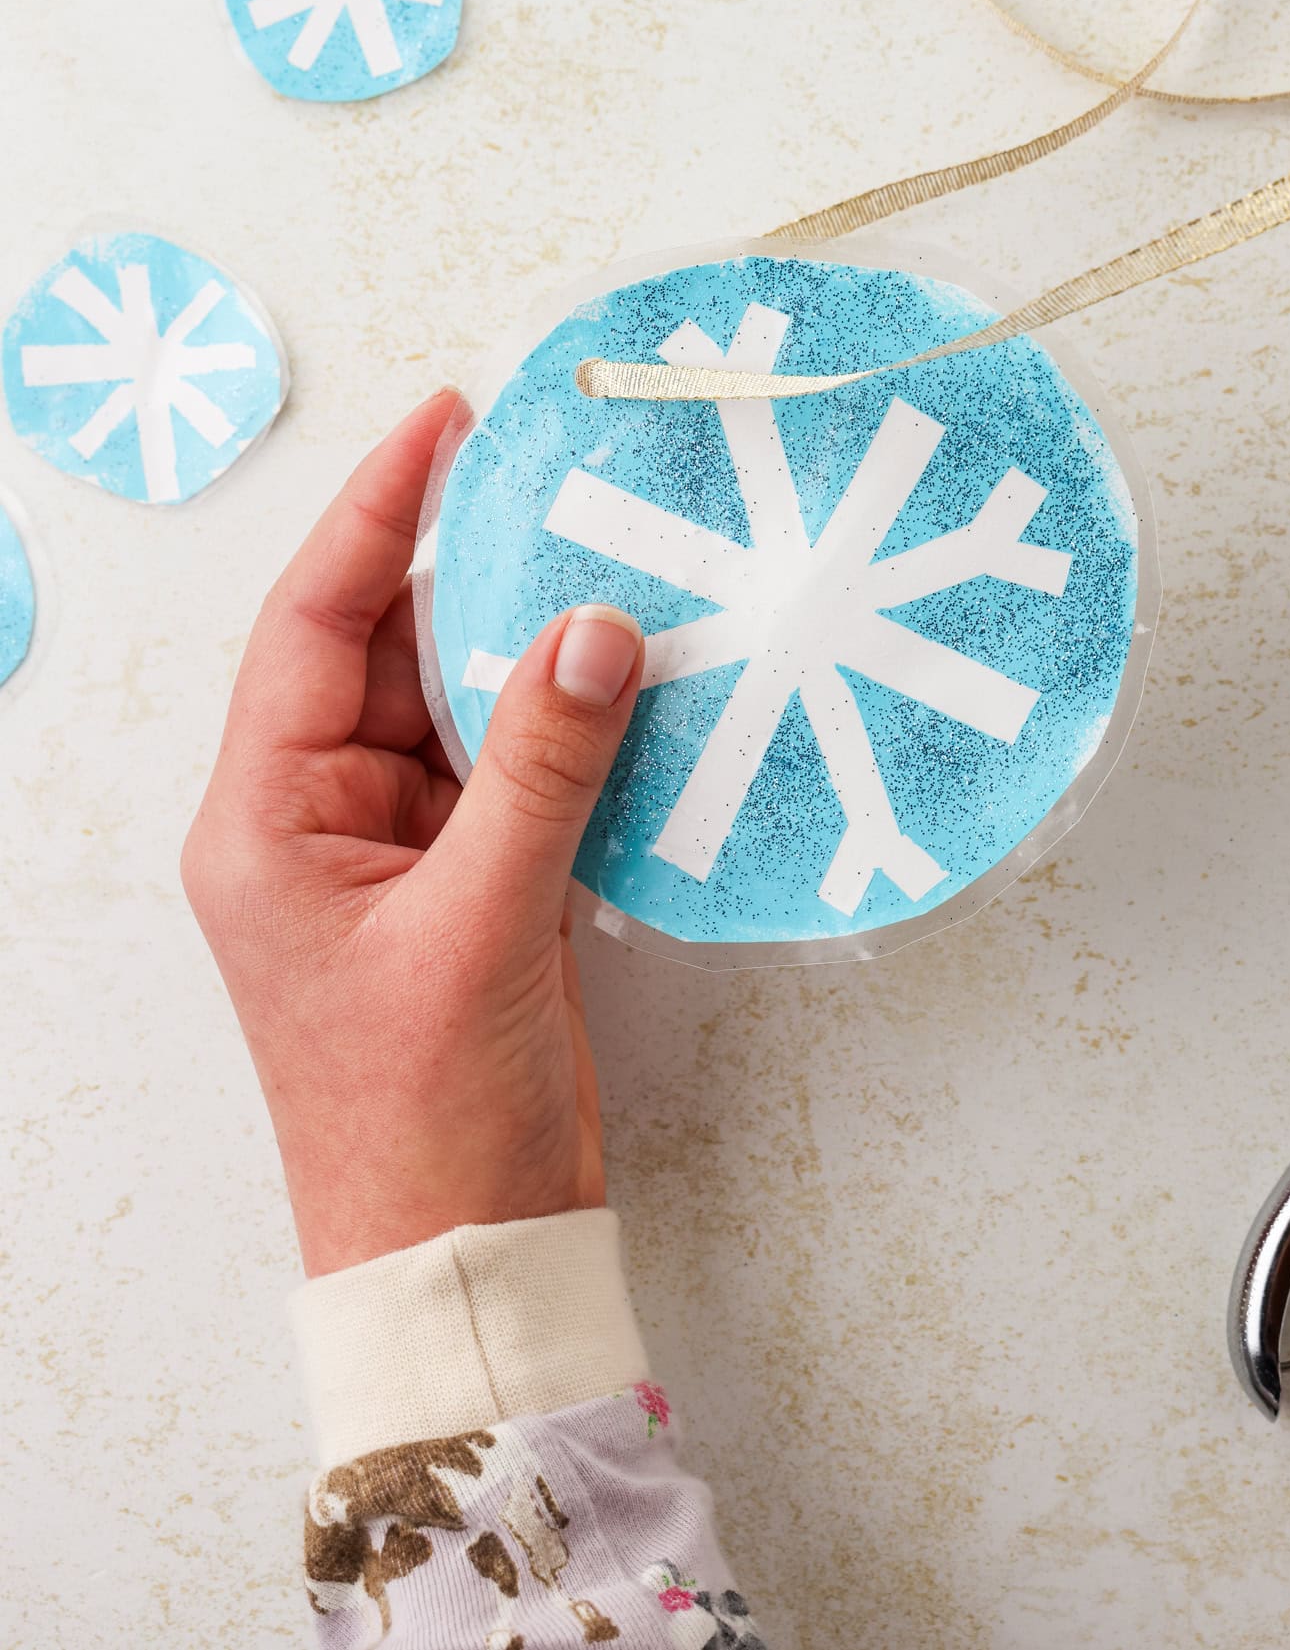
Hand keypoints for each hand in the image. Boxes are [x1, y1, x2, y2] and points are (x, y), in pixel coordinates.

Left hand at [181, 392, 643, 1278]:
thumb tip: (594, 628)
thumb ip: (541, 769)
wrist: (464, 1252)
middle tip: (564, 479)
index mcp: (267, 819)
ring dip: (534, 647)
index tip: (445, 422)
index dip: (375, 513)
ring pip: (463, 703)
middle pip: (392, 650)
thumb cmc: (421, 1115)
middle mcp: (320, 817)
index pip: (312, 624)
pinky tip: (637, 675)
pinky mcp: (471, 881)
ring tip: (619, 560)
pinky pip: (516, 766)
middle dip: (474, 571)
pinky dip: (571, 723)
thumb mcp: (478, 927)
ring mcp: (399, 848)